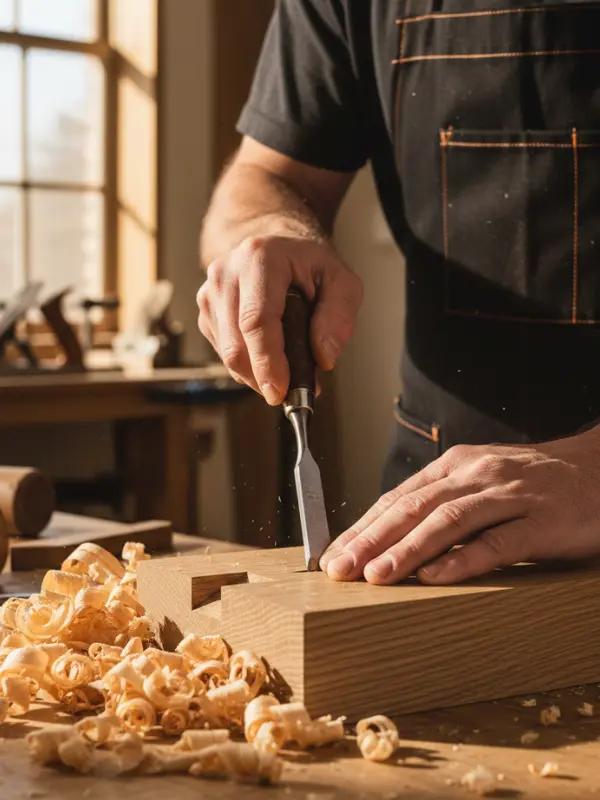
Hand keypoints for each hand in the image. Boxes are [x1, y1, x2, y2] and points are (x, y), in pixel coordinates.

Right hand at [197, 236, 362, 403]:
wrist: (277, 246)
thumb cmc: (309, 265)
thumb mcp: (342, 281)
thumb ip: (340, 316)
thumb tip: (324, 357)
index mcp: (260, 258)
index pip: (256, 320)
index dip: (267, 361)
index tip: (280, 390)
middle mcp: (226, 274)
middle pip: (236, 344)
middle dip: (263, 378)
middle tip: (291, 393)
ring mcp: (211, 294)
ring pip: (228, 355)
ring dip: (258, 376)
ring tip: (288, 373)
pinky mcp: (206, 313)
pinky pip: (224, 354)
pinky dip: (249, 368)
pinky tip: (270, 360)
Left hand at [320, 430, 599, 584]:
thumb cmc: (534, 483)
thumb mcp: (480, 482)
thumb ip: (442, 501)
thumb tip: (389, 535)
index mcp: (456, 465)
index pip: (398, 497)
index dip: (362, 526)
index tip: (332, 554)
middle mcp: (477, 474)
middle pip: (413, 507)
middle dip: (371, 539)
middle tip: (339, 568)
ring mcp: (510, 495)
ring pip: (448, 521)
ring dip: (407, 549)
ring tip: (375, 575)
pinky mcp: (542, 520)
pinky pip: (498, 542)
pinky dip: (463, 560)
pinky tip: (435, 576)